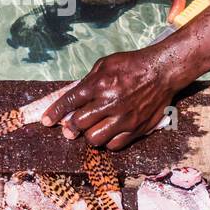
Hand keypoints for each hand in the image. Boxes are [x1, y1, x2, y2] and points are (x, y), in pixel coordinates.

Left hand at [41, 48, 180, 149]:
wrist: (162, 71)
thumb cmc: (132, 65)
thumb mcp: (106, 64)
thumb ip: (88, 80)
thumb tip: (73, 97)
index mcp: (98, 85)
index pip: (69, 102)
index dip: (54, 113)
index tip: (46, 121)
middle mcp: (109, 103)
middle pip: (79, 124)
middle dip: (71, 126)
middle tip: (72, 125)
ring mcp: (123, 118)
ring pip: (94, 139)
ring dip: (89, 134)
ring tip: (93, 128)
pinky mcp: (136, 129)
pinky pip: (114, 145)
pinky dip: (107, 141)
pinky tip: (108, 132)